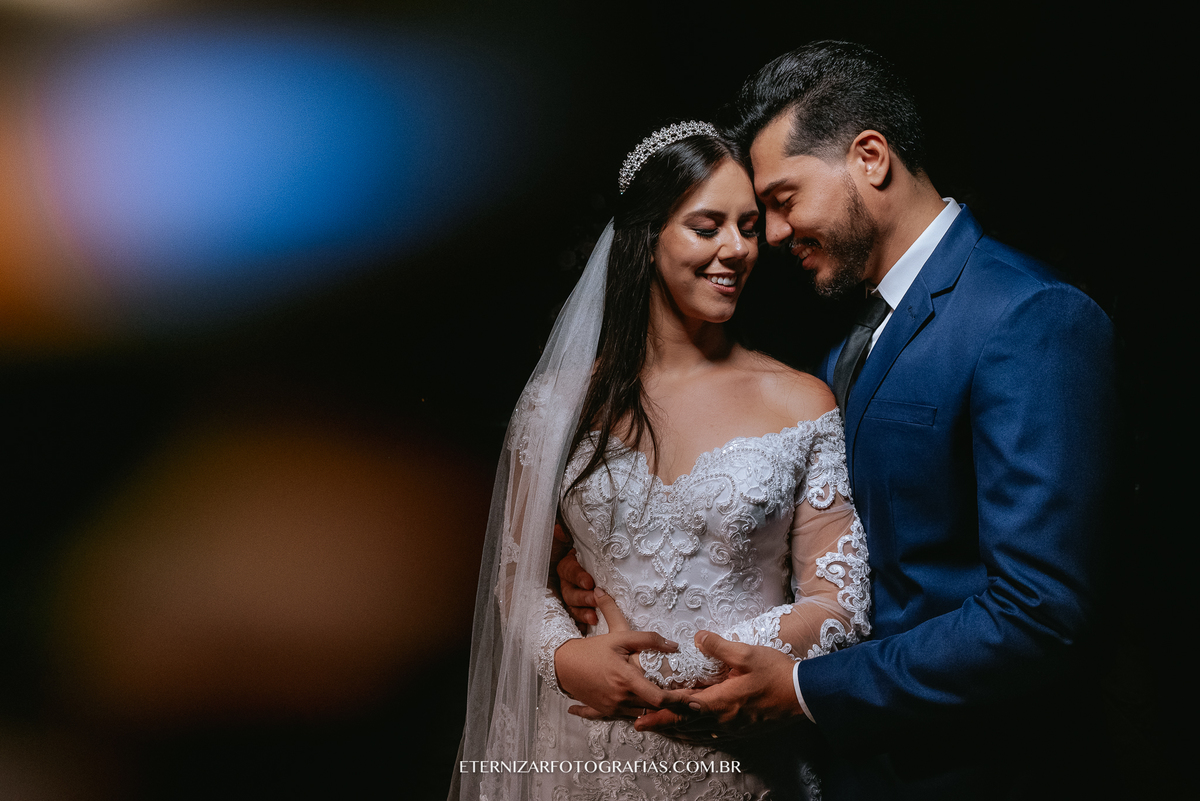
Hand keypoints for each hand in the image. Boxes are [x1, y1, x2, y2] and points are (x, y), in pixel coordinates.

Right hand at [556, 534, 597, 626]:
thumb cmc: (579, 547)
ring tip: (594, 617)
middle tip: (595, 599)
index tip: (589, 582)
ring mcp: (571, 596)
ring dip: (583, 612)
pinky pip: (578, 618)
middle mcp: (565, 582)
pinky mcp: (579, 608)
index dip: (578, 577)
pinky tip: (590, 627)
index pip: (568, 571)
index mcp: (565, 565)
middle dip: (583, 597)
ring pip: (573, 606)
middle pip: (570, 593)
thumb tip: (559, 529)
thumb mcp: (567, 539)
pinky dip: (583, 623)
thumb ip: (560, 534)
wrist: (590, 556)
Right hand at [556, 588, 683, 719]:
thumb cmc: (593, 649)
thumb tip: (674, 645)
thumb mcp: (620, 637)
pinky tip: (649, 709)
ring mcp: (612, 707)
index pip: (658, 697)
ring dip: (657, 709)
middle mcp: (620, 697)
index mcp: (626, 679)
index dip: (678, 701)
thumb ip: (649, 640)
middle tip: (690, 700)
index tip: (693, 700)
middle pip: (654, 708)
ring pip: (643, 714)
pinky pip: (628, 716)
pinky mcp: (606, 712)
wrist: (563, 665)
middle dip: (672, 705)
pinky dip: (640, 713)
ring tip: (672, 702)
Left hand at [634, 631, 803, 740]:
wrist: (802, 695)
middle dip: (661, 723)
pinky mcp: (742, 730)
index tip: (642, 706)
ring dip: (676, 730)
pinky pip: (712, 735)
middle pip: (685, 723)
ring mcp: (733, 728)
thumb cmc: (776, 673)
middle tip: (639, 724)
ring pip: (697, 732)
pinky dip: (696, 734)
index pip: (683, 705)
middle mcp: (723, 720)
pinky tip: (693, 732)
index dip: (661, 705)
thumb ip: (718, 647)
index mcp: (720, 701)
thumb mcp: (746, 654)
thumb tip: (697, 638)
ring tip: (659, 729)